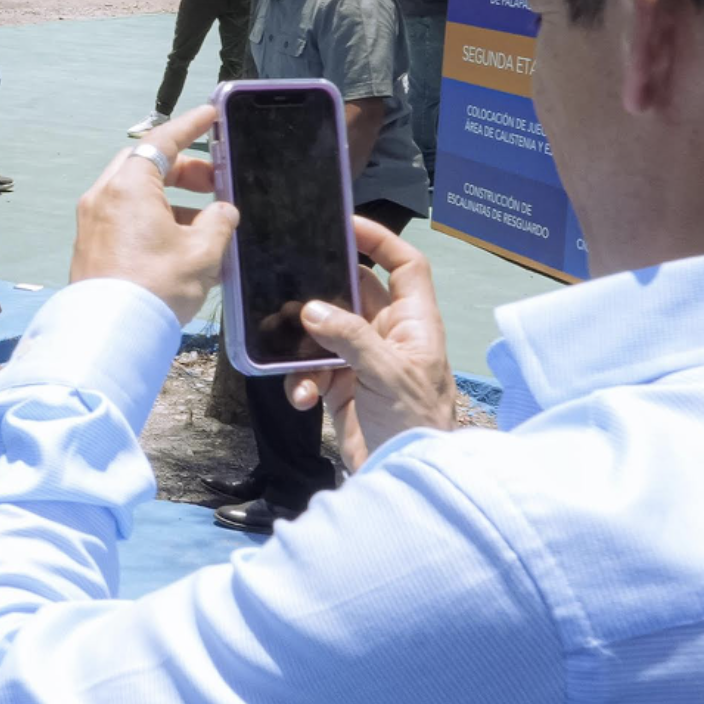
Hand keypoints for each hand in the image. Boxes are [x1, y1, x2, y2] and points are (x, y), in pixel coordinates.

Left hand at [68, 106, 238, 324]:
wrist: (112, 333)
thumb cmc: (157, 285)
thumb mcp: (203, 251)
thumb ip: (220, 222)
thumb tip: (223, 213)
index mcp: (128, 186)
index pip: (162, 141)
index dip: (191, 126)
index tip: (212, 115)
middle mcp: (103, 196)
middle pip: (146, 166)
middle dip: (184, 170)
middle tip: (217, 182)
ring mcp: (92, 222)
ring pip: (136, 195)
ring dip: (172, 201)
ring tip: (208, 222)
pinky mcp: (90, 247)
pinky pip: (126, 220)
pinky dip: (154, 221)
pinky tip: (183, 245)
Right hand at [284, 220, 454, 470]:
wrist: (402, 478)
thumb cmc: (414, 423)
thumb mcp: (389, 374)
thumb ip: (351, 337)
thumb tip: (310, 309)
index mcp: (414, 323)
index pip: (405, 266)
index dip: (380, 241)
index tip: (344, 225)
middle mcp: (388, 335)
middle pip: (352, 294)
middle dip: (321, 294)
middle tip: (289, 284)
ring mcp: (362, 360)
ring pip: (323, 331)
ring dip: (303, 346)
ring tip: (294, 362)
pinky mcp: (340, 386)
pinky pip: (310, 367)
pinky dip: (299, 379)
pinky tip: (299, 397)